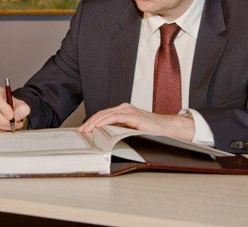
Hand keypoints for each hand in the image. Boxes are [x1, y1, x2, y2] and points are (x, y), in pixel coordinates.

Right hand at [0, 86, 30, 131]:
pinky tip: (6, 127)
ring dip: (3, 126)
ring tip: (13, 125)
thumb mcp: (21, 104)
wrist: (10, 108)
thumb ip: (23, 109)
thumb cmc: (12, 104)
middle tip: (14, 124)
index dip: (4, 109)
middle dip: (5, 121)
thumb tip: (17, 115)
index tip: (12, 117)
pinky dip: (0, 129)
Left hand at [78, 103, 194, 141]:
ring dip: (94, 122)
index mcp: (123, 111)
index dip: (92, 121)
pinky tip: (98, 127)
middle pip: (102, 114)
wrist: (167, 127)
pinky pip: (114, 117)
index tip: (84, 129)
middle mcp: (124, 108)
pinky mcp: (132, 115)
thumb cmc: (151, 130)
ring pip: (106, 115)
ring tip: (86, 130)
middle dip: (90, 122)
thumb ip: (120, 130)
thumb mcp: (132, 130)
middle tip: (80, 130)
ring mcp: (128, 110)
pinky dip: (104, 122)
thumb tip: (106, 137)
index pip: (104, 115)